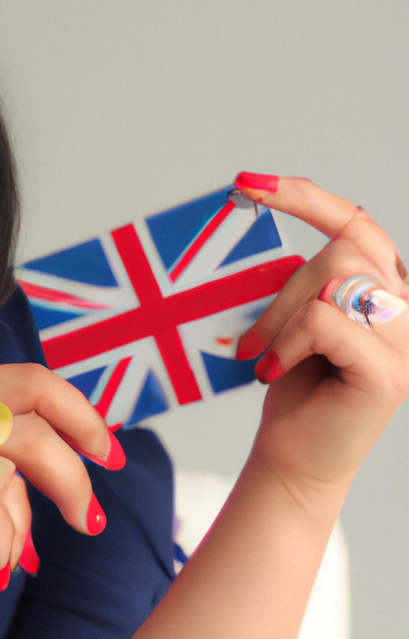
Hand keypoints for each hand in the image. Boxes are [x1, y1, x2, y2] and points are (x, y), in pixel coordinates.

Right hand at [0, 362, 121, 638]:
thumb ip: (11, 453)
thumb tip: (88, 440)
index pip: (25, 379)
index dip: (78, 413)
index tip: (108, 452)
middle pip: (29, 421)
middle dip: (73, 474)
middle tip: (87, 520)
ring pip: (12, 475)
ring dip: (23, 527)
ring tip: (2, 555)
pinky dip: (0, 553)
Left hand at [232, 173, 408, 491]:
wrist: (295, 455)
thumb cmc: (292, 383)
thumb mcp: (291, 316)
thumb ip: (302, 278)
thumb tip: (257, 215)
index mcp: (384, 288)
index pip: (355, 222)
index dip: (304, 196)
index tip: (247, 183)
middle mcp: (406, 309)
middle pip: (344, 248)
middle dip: (285, 287)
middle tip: (251, 334)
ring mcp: (406, 342)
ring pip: (335, 281)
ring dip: (283, 318)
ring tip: (264, 355)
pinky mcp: (389, 373)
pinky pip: (326, 322)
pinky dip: (287, 342)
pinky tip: (274, 371)